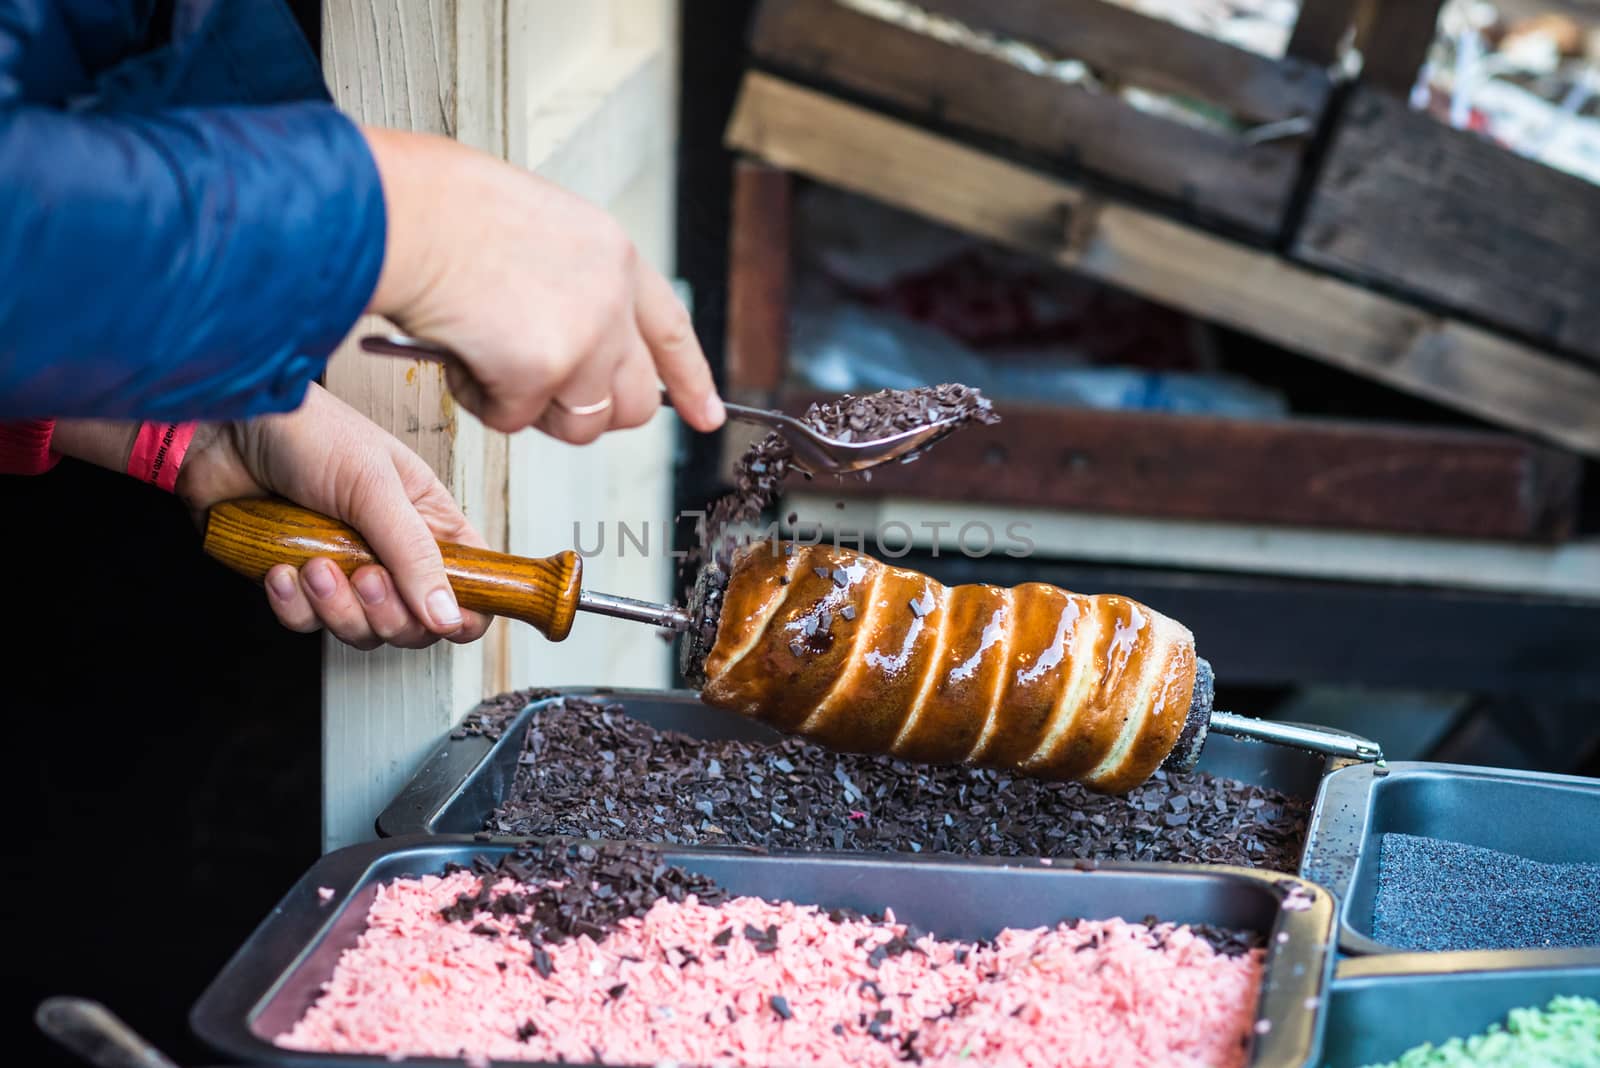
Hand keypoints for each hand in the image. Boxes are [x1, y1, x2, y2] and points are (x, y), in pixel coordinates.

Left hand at [167, 385, 492, 649]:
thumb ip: (415, 554)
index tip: (442, 617)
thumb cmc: (308, 431)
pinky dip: (292, 604)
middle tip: (364, 575)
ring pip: (359, 630)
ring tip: (314, 563)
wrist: (226, 428)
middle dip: (386, 612)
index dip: (463, 612)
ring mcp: (344, 569)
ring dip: (334, 606)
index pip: (470, 585)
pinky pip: (306, 622)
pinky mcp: (298, 581)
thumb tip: (448, 615)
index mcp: (427, 521)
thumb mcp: (374, 486)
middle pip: (413, 624)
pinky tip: (281, 567)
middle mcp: (390, 551)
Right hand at [363, 126, 725, 441]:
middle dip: (590, 414)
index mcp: (616, 256)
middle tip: (536, 396)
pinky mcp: (543, 371)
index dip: (689, 379)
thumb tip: (573, 355)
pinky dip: (482, 402)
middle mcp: (614, 300)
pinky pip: (515, 421)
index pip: (672, 332)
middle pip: (634, 401)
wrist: (402, 212)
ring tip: (485, 360)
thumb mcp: (539, 232)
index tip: (705, 414)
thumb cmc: (442, 213)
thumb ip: (572, 289)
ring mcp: (585, 338)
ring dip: (529, 410)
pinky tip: (460, 354)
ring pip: (580, 423)